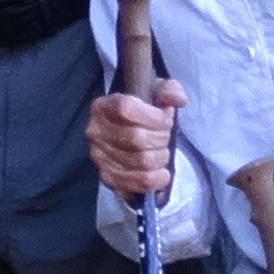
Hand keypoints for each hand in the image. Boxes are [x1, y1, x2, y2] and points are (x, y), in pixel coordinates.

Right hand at [86, 82, 185, 203]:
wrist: (130, 132)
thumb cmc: (144, 112)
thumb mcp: (157, 93)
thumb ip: (169, 90)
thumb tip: (178, 99)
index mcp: (103, 106)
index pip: (126, 109)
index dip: (153, 117)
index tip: (166, 119)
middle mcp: (96, 131)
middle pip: (137, 138)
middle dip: (161, 139)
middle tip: (165, 137)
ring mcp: (99, 156)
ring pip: (141, 162)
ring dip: (161, 158)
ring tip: (162, 153)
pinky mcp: (107, 177)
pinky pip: (136, 183)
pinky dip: (155, 180)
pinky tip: (161, 173)